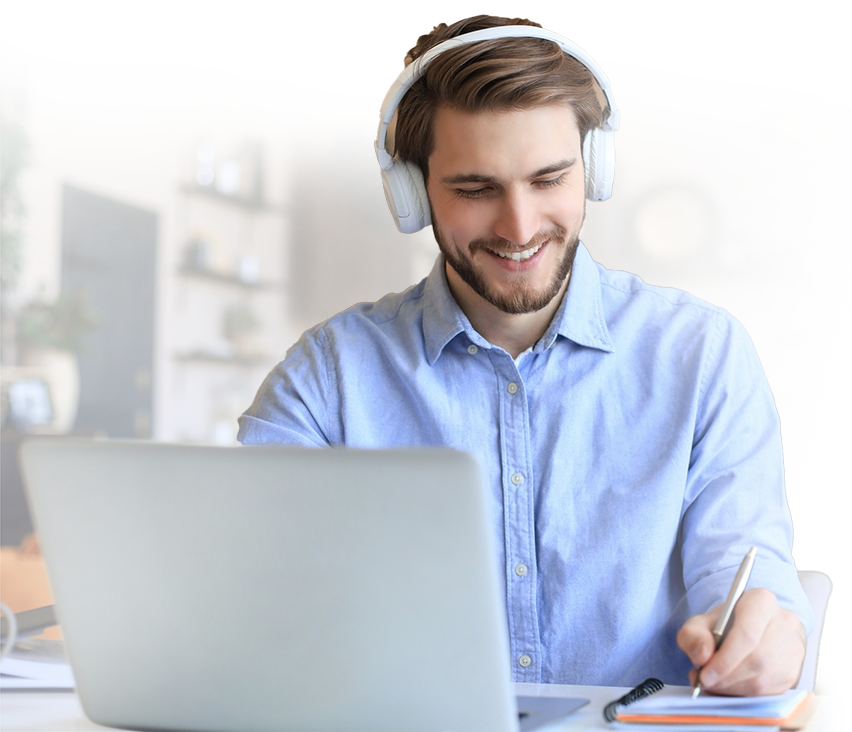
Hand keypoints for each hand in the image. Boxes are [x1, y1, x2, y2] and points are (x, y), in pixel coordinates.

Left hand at [676, 588, 806, 695]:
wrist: (746, 630)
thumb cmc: (723, 625)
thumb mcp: (700, 623)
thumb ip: (693, 635)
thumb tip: (703, 657)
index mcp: (761, 601)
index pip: (747, 634)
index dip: (725, 659)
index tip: (705, 674)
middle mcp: (784, 621)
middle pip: (756, 659)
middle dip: (726, 676)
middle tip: (705, 683)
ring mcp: (793, 647)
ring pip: (763, 678)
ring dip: (733, 687)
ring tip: (713, 684)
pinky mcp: (795, 671)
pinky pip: (770, 690)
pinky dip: (744, 693)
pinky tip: (728, 687)